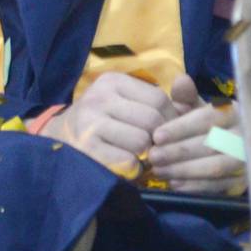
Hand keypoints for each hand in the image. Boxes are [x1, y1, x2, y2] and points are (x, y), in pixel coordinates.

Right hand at [40, 72, 179, 177]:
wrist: (64, 140)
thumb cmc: (107, 120)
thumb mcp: (130, 102)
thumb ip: (163, 97)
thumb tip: (186, 81)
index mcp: (112, 81)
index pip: (158, 99)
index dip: (171, 119)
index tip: (165, 131)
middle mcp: (98, 98)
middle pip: (153, 121)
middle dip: (158, 139)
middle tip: (152, 146)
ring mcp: (90, 123)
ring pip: (142, 142)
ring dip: (145, 154)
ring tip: (135, 153)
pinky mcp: (88, 149)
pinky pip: (130, 162)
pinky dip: (133, 169)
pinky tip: (124, 164)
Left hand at [147, 73, 246, 194]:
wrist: (230, 143)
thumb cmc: (204, 122)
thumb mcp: (195, 106)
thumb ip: (185, 96)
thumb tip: (181, 80)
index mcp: (231, 112)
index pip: (205, 119)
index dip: (180, 128)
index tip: (156, 136)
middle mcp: (243, 135)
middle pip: (210, 145)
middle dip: (178, 152)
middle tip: (153, 157)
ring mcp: (246, 160)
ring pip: (215, 167)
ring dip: (184, 171)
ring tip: (159, 170)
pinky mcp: (243, 181)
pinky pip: (219, 186)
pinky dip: (196, 186)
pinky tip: (175, 184)